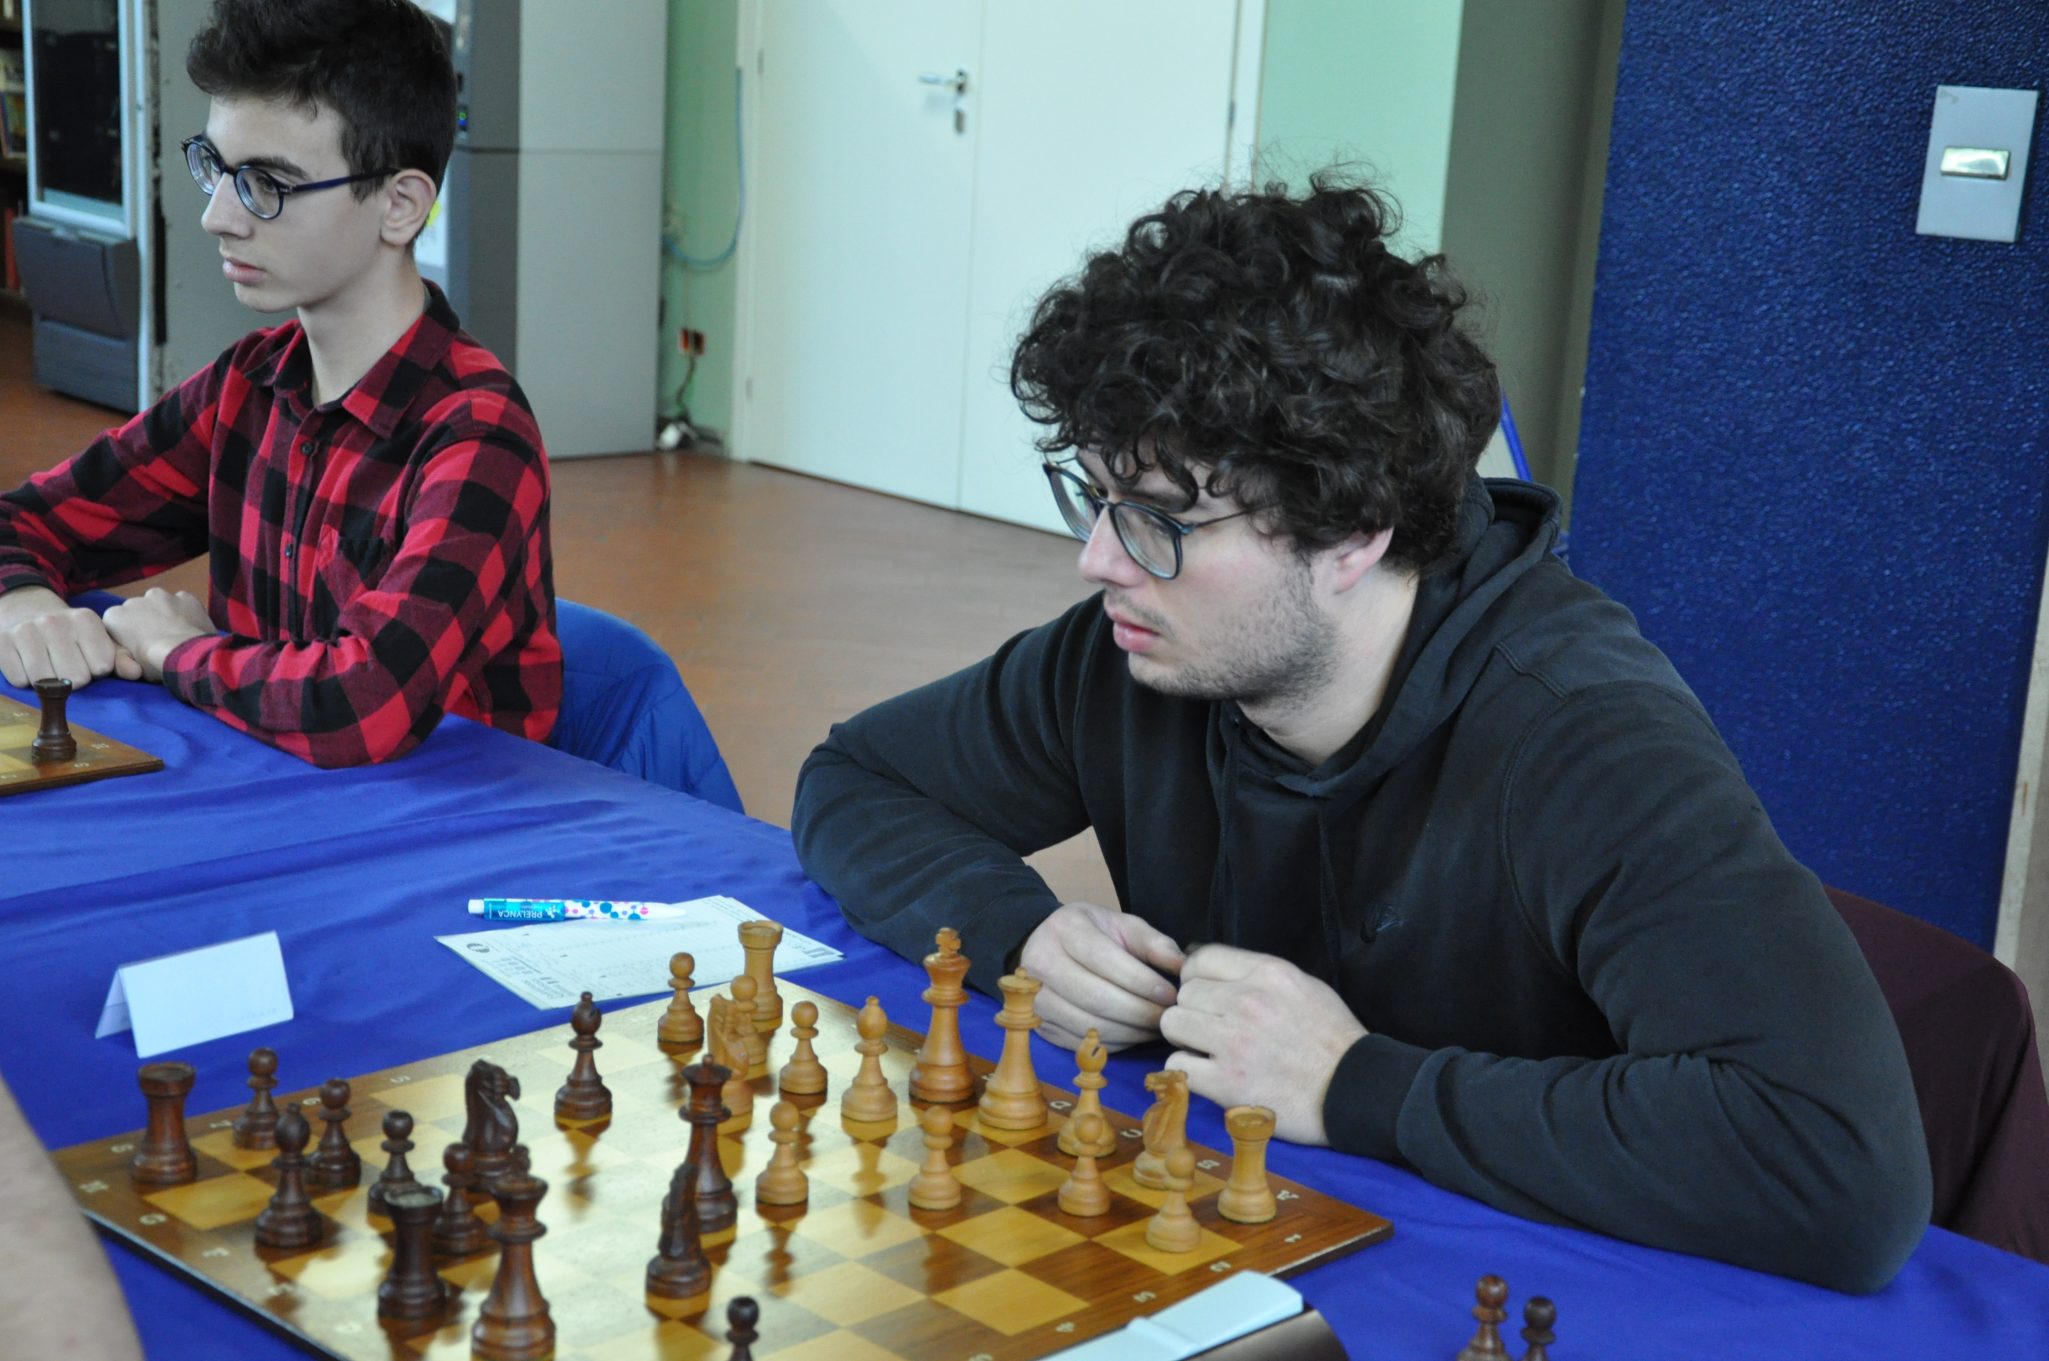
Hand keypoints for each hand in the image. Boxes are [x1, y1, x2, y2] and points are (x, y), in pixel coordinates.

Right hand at [0, 586, 141, 688]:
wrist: (23, 610)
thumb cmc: (69, 634)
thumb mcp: (98, 639)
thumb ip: (120, 657)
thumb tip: (135, 673)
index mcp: (85, 620)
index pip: (101, 667)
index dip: (94, 670)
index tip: (86, 659)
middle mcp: (55, 622)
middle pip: (75, 678)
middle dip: (72, 678)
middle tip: (64, 664)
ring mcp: (26, 630)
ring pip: (45, 682)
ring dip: (47, 681)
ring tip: (47, 664)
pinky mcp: (1, 642)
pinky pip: (20, 680)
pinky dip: (24, 678)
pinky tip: (27, 663)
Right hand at [102, 588, 213, 682]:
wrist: (185, 655)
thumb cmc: (152, 663)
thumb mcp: (125, 664)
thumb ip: (119, 653)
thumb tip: (122, 653)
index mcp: (114, 616)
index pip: (117, 624)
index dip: (129, 636)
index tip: (139, 649)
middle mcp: (134, 600)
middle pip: (137, 611)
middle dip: (145, 623)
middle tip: (158, 642)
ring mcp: (161, 596)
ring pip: (159, 603)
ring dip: (164, 614)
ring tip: (175, 634)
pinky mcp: (185, 597)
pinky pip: (183, 601)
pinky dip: (186, 611)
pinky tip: (190, 625)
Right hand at [1018, 901, 1185, 1050]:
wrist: (1047, 946)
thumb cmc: (1093, 935)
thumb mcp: (1123, 925)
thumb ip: (1154, 943)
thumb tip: (1183, 968)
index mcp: (1065, 930)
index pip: (1104, 960)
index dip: (1141, 981)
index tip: (1170, 994)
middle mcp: (1042, 963)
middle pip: (1095, 997)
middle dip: (1140, 1012)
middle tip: (1168, 1017)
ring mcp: (1037, 998)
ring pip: (1089, 1025)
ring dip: (1131, 1032)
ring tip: (1156, 1027)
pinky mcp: (1042, 1026)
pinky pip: (1084, 1043)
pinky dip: (1116, 1043)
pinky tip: (1135, 1034)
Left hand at [1161, 944, 1367, 1144]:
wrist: (1355, 1089)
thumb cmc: (1332, 1039)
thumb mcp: (1304, 986)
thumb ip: (1258, 975)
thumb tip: (1213, 969)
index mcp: (1268, 973)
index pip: (1200, 958)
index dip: (1197, 977)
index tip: (1207, 996)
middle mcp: (1247, 1002)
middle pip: (1184, 993)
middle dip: (1193, 1010)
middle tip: (1211, 1028)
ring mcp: (1235, 1042)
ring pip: (1173, 1024)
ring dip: (1185, 1038)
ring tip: (1207, 1050)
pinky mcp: (1227, 1083)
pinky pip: (1178, 1065)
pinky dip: (1188, 1071)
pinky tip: (1209, 1075)